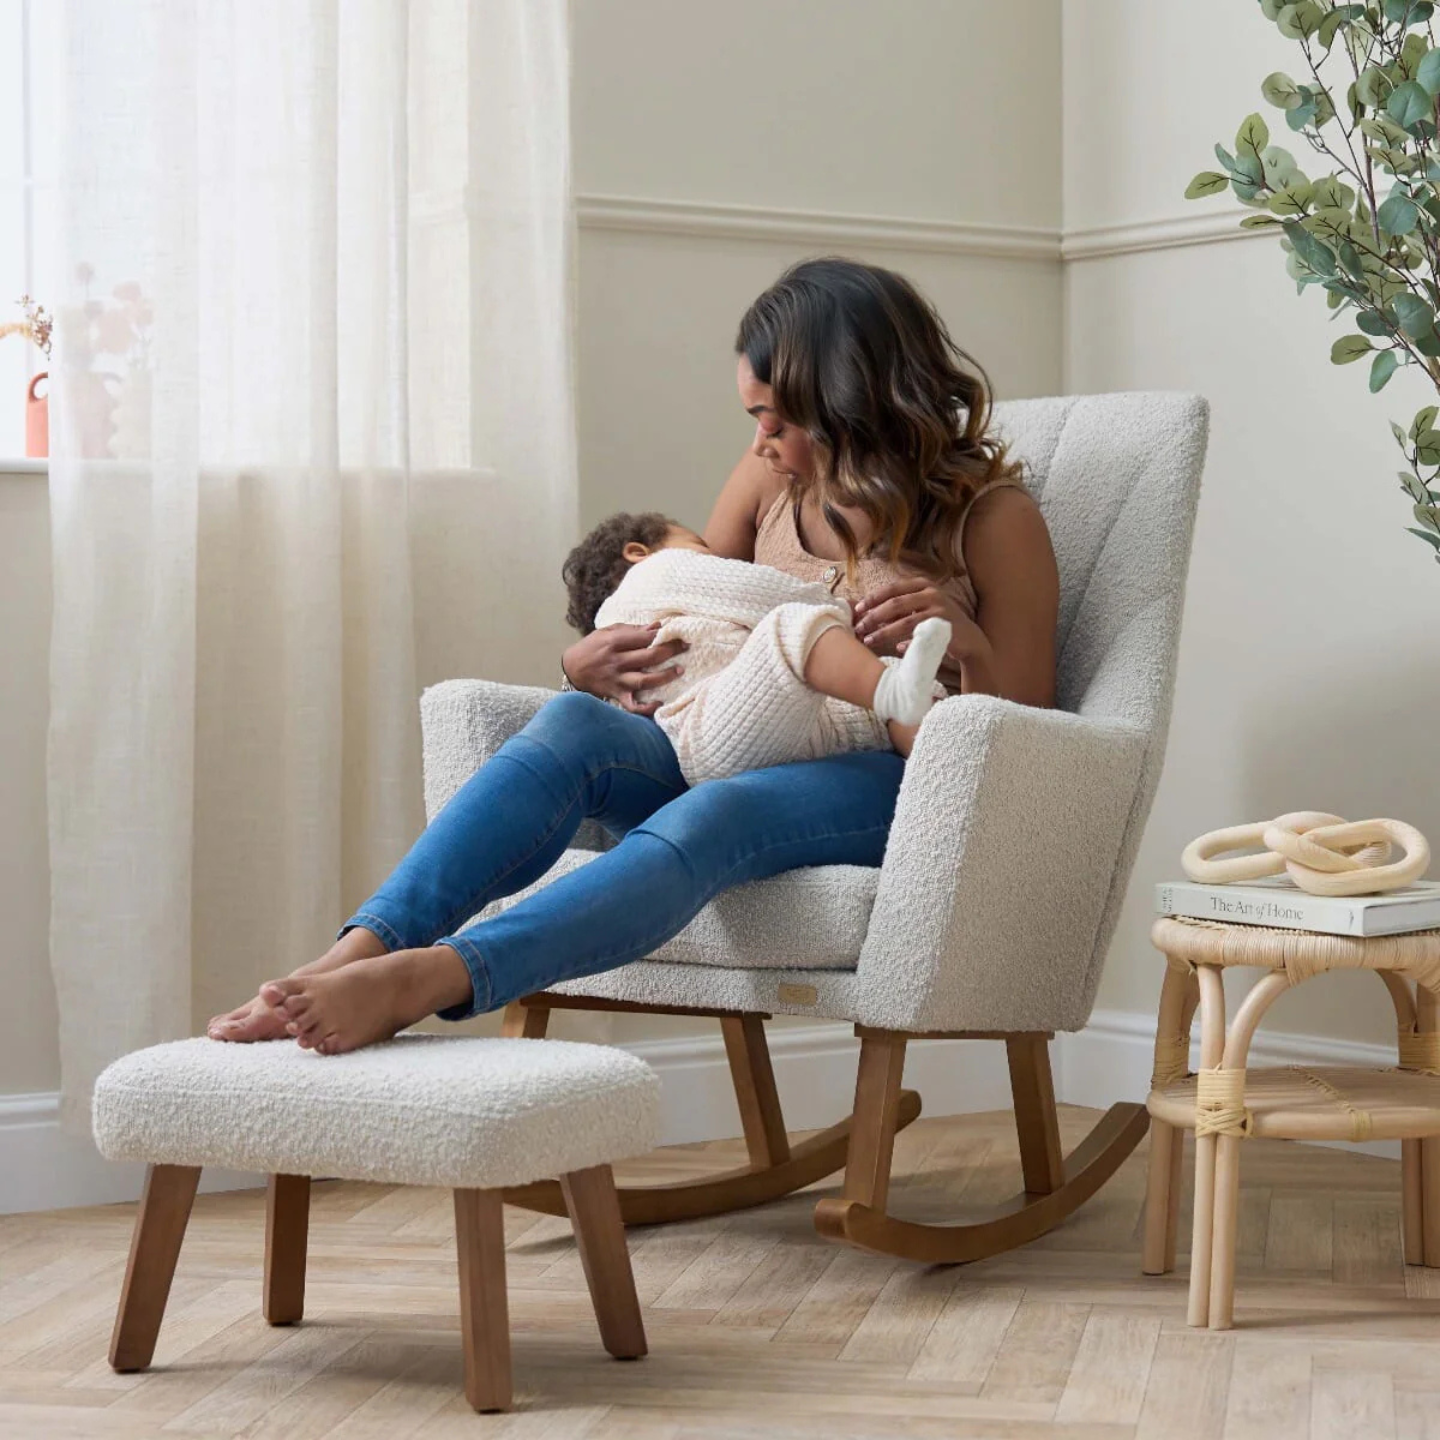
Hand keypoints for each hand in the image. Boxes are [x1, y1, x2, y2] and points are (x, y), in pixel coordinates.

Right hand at [561, 623, 686, 715]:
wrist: (572, 668)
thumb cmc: (593, 646)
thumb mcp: (608, 631)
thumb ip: (633, 630)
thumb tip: (657, 626)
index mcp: (614, 642)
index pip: (644, 638)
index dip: (663, 636)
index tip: (679, 634)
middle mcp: (616, 662)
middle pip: (648, 658)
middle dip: (670, 651)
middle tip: (685, 647)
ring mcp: (617, 680)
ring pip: (644, 681)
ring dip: (664, 676)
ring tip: (679, 670)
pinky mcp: (616, 695)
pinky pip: (633, 706)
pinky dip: (646, 708)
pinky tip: (659, 703)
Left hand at [852, 576, 984, 662]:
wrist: (969, 638)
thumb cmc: (937, 621)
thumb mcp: (920, 606)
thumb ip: (899, 606)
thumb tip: (867, 613)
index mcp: (923, 584)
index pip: (892, 588)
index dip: (873, 598)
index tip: (857, 609)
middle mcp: (933, 593)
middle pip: (895, 604)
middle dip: (874, 617)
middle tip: (859, 628)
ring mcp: (940, 610)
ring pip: (904, 622)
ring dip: (883, 633)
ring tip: (868, 641)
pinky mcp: (945, 628)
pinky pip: (919, 637)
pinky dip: (905, 644)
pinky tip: (895, 649)